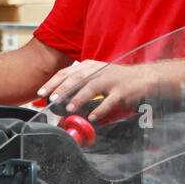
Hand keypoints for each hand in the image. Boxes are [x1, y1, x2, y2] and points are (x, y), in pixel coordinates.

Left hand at [38, 61, 155, 122]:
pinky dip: (100, 109)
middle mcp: (99, 70)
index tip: (41, 93)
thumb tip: (60, 97)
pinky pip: (110, 101)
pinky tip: (92, 117)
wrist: (143, 78)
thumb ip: (80, 84)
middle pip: (76, 77)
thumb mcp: (96, 76)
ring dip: (78, 98)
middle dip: (62, 89)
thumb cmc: (117, 80)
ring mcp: (111, 79)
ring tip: (69, 108)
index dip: (53, 82)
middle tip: (52, 99)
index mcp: (90, 66)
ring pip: (91, 87)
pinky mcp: (122, 90)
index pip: (67, 72)